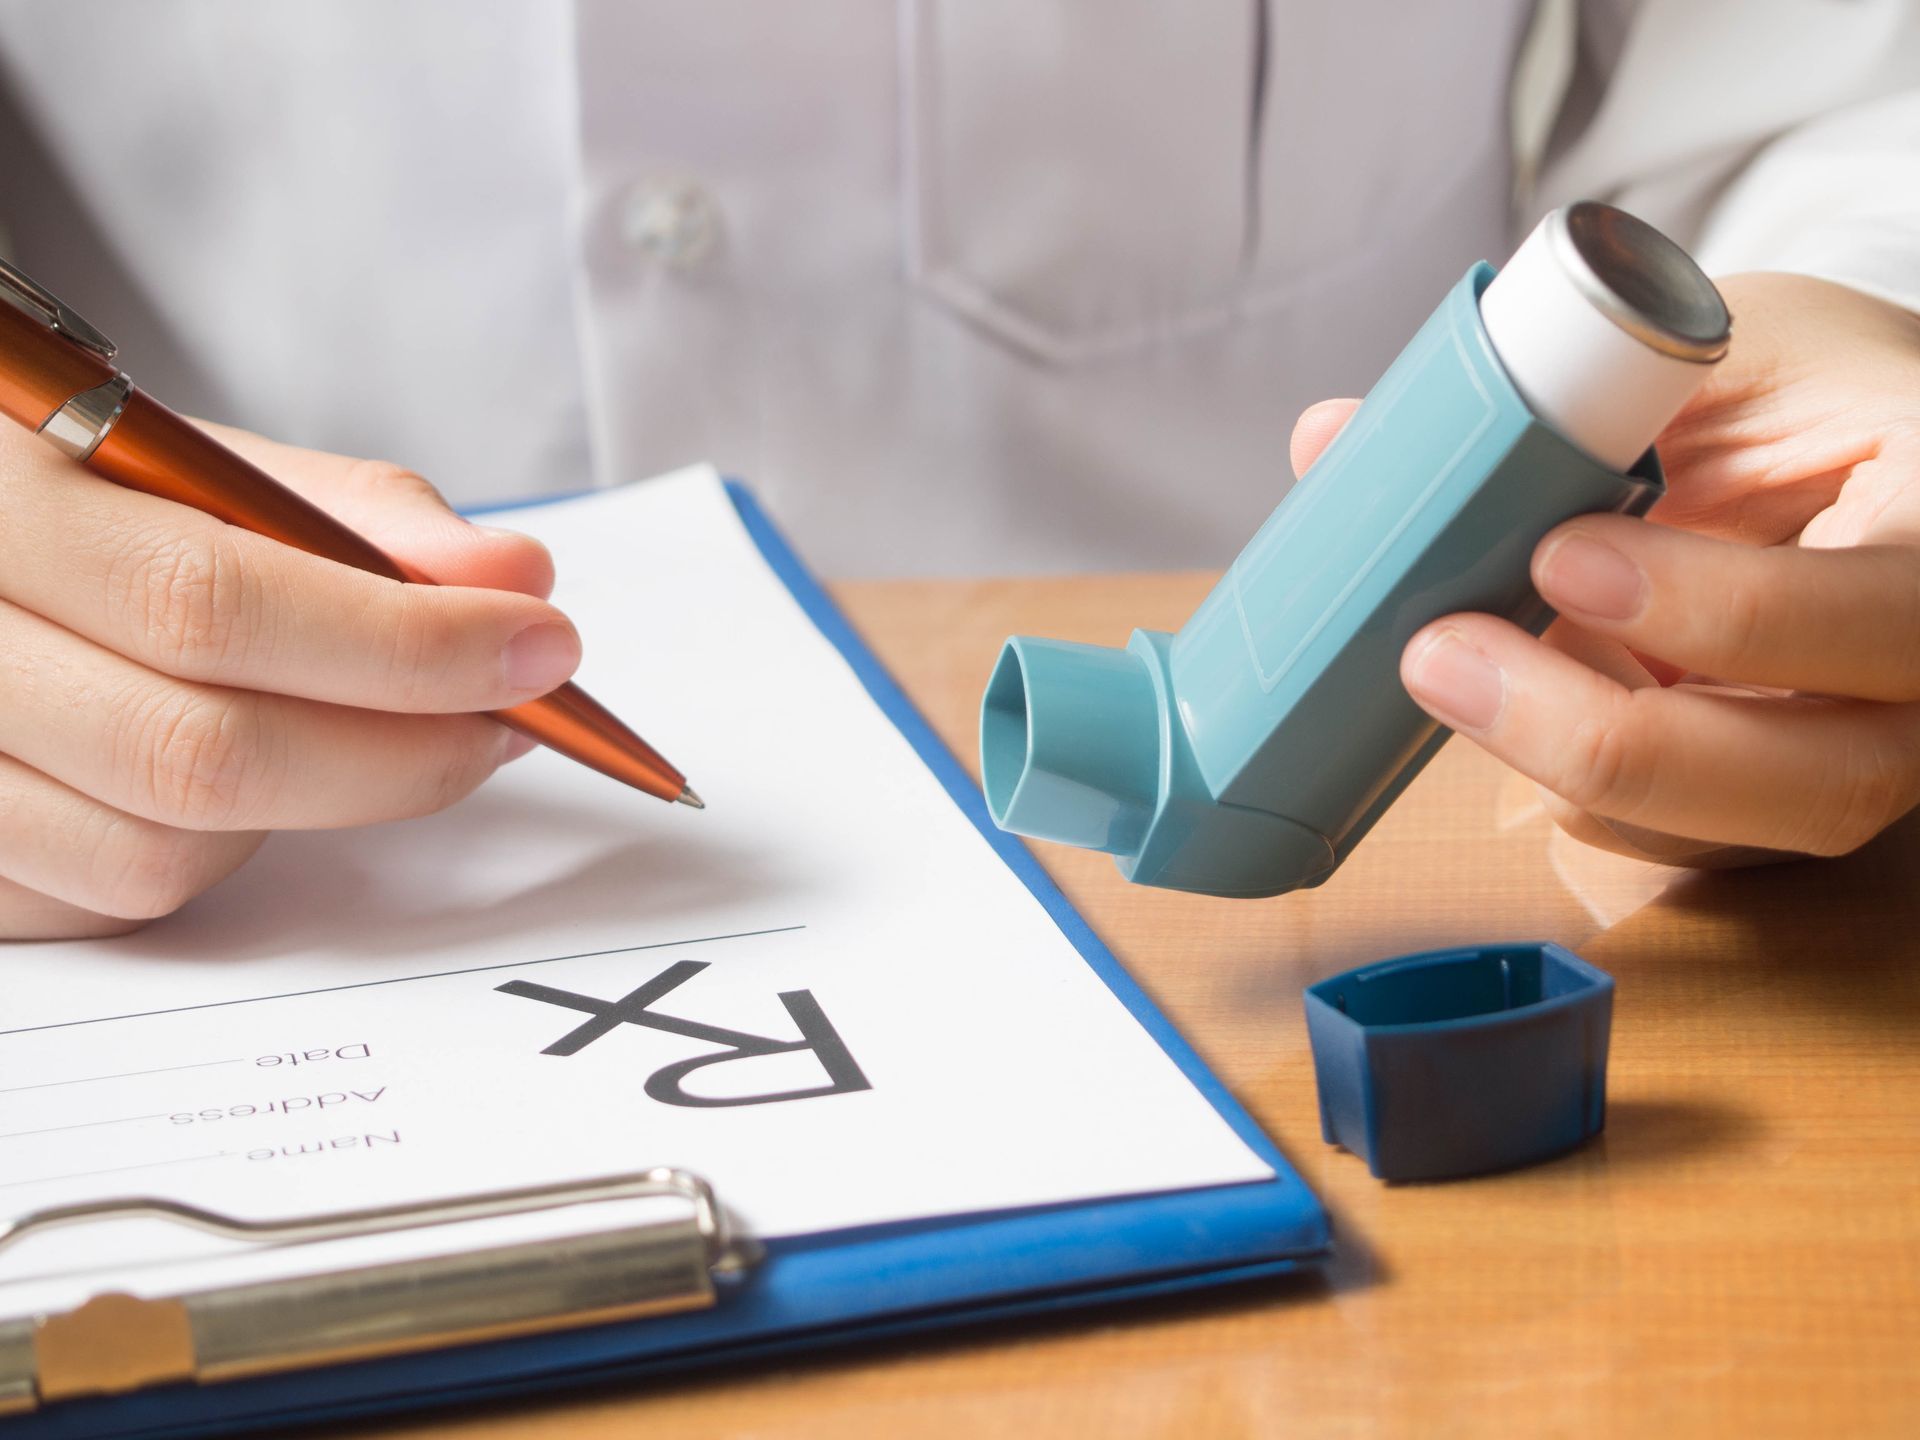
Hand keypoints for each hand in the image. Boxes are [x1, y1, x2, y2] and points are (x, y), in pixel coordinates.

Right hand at [0, 423, 578, 938]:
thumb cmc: (69, 495)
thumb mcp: (184, 461)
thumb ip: (347, 511)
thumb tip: (511, 579)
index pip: (208, 600)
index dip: (399, 640)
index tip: (538, 644)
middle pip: (199, 753)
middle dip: (401, 749)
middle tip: (509, 718)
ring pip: (165, 851)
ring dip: (314, 803)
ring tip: (376, 733)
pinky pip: (116, 898)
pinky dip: (220, 848)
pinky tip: (252, 774)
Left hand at [1291, 274, 1919, 864]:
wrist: (1880, 462)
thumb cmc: (1815, 396)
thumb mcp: (1724, 359)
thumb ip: (1569, 397)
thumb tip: (1333, 439)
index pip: (1888, 611)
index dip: (1730, 613)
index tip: (1559, 557)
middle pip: (1827, 780)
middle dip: (1615, 739)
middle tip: (1443, 657)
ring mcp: (1873, 751)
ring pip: (1742, 829)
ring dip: (1571, 766)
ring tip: (1443, 668)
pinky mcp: (1790, 792)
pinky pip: (1688, 838)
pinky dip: (1579, 785)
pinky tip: (1506, 696)